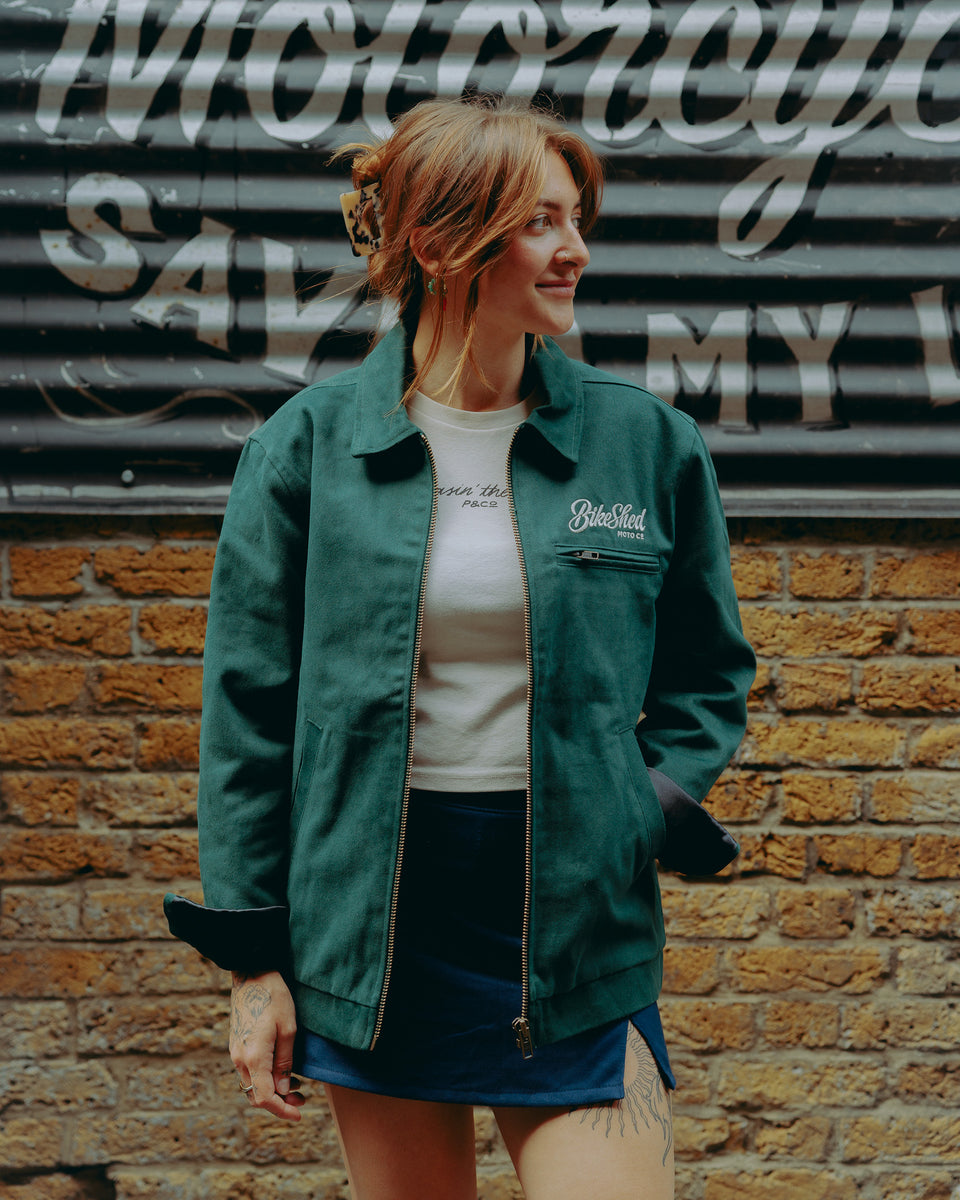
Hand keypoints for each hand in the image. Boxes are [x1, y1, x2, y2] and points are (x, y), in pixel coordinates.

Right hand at [230, 969, 305, 1120]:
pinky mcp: (236, 1046)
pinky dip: (264, 1079)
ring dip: (272, 1091)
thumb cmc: (274, 998)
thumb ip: (285, 1062)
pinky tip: (281, 1072)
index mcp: (253, 1057)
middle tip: (302, 1099)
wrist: (252, 974)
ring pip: (251, 1086)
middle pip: (256, 1096)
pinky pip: (249, 1073)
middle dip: (279, 1103)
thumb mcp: (288, 1028)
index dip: (282, 1111)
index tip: (299, 1114)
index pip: (265, 1098)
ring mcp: (235, 1052)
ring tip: (296, 1087)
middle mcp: (240, 1059)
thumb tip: (282, 1089)